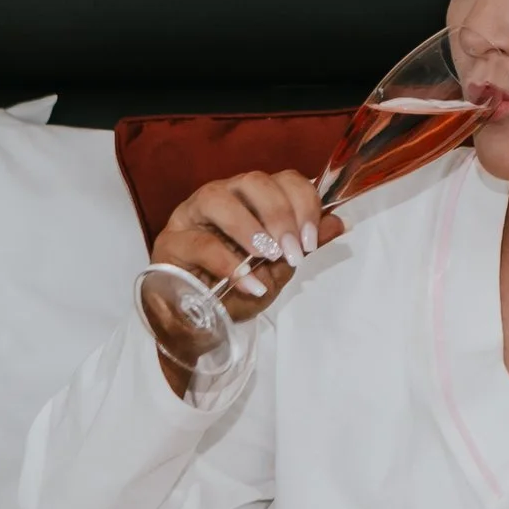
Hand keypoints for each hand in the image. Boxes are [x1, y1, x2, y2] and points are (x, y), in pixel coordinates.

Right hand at [150, 170, 345, 322]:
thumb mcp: (277, 270)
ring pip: (218, 198)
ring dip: (249, 226)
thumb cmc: (234, 292)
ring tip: (267, 256)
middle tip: (293, 250)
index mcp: (251, 200)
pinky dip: (227, 262)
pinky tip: (246, 281)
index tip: (310, 240)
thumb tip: (339, 222)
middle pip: (252, 181)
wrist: (196, 328)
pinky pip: (198, 241)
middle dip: (279, 213)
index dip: (302, 203)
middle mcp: (222, 197)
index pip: (282, 180)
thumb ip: (303, 245)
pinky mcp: (170, 242)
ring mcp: (191, 215)